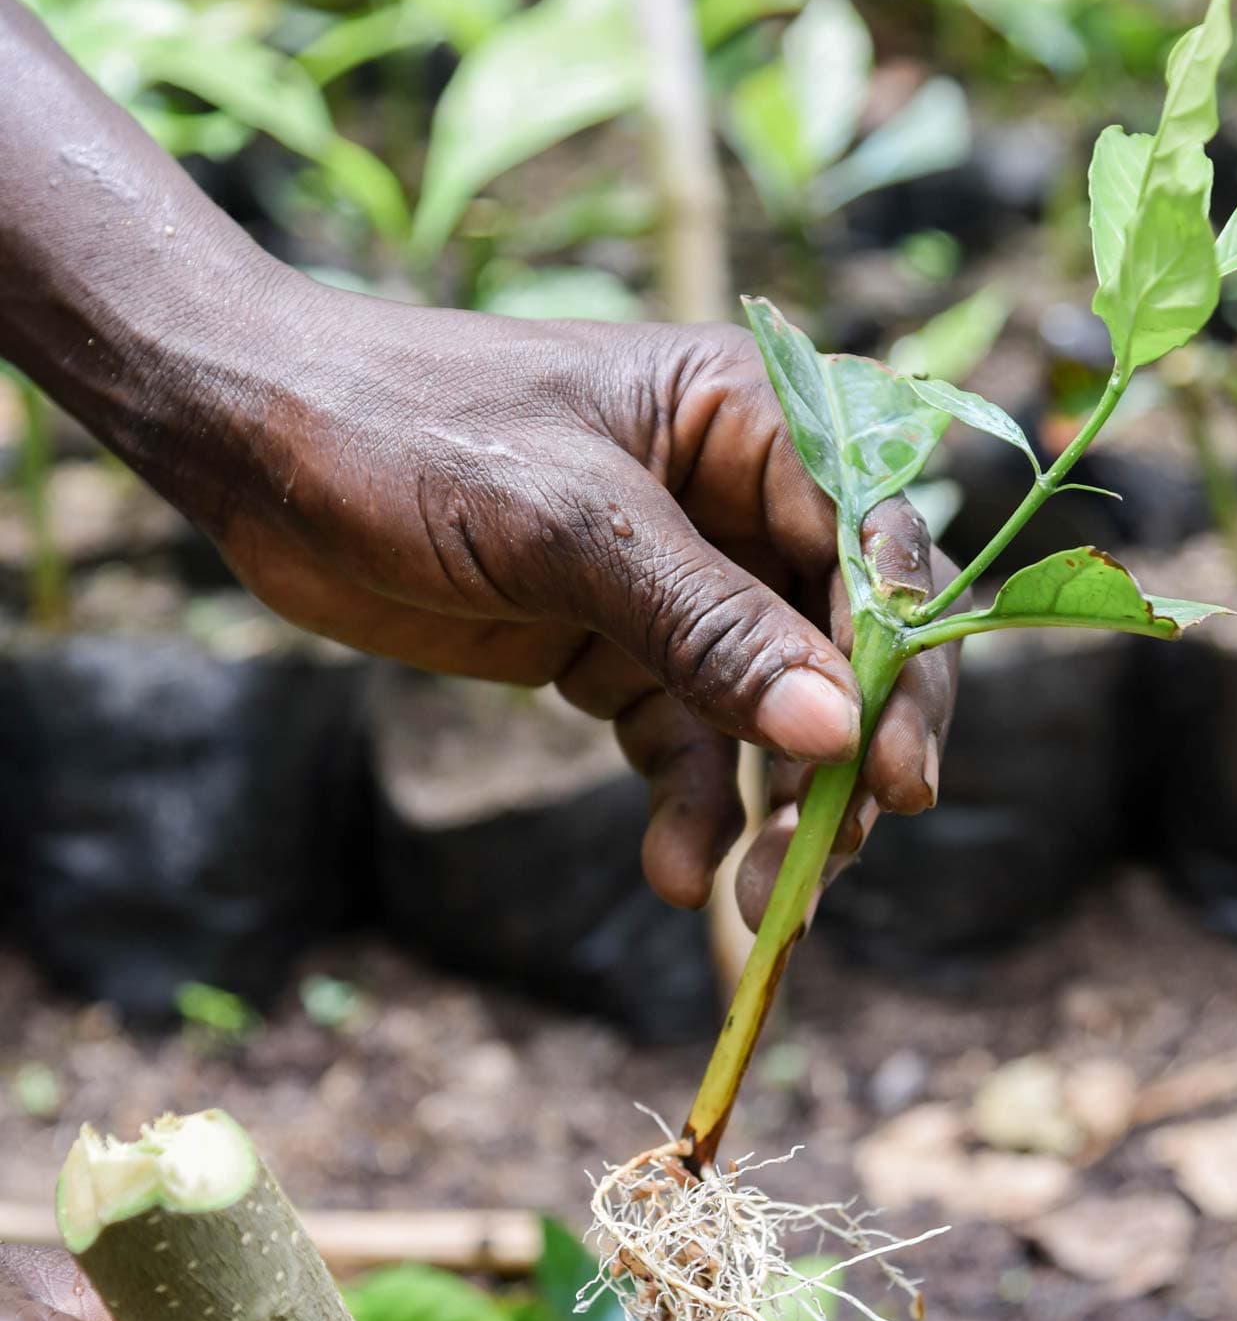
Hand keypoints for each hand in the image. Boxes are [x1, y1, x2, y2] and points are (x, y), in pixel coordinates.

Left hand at [174, 285, 960, 922]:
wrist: (254, 451)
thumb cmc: (408, 432)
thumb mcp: (565, 525)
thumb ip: (706, 627)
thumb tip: (836, 729)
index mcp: (754, 420)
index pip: (874, 544)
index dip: (898, 663)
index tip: (894, 775)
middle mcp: (738, 501)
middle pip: (842, 643)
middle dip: (843, 757)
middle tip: (830, 860)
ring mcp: (681, 583)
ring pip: (772, 712)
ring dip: (772, 808)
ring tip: (752, 900)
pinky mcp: (617, 647)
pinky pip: (687, 741)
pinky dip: (690, 808)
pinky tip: (676, 871)